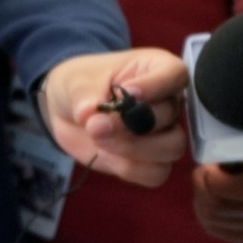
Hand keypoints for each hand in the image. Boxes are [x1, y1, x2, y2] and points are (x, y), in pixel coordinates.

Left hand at [42, 49, 189, 187]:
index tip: (130, 93)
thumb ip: (84, 96)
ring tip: (100, 141)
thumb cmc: (80, 85)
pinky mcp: (152, 160)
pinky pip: (157, 173)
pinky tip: (105, 155)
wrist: (67, 112)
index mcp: (156, 69)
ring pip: (172, 147)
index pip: (175, 74)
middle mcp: (167, 101)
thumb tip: (89, 114)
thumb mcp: (75, 81)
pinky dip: (131, 169)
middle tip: (97, 125)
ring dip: (135, 150)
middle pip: (171, 115)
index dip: (156, 86)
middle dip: (132, 124)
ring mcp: (163, 132)